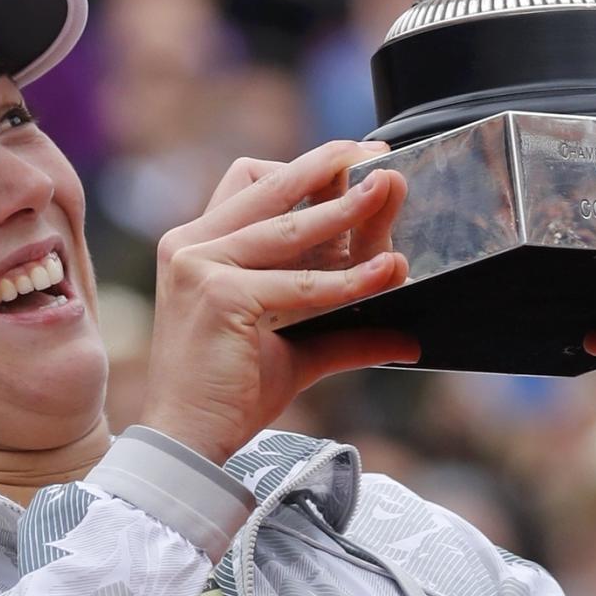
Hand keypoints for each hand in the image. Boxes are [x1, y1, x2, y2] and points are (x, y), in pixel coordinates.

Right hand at [139, 140, 416, 464]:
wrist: (189, 440)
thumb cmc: (229, 392)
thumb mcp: (293, 346)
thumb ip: (343, 329)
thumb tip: (406, 338)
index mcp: (198, 243)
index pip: (252, 182)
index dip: (303, 168)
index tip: (351, 160)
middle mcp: (192, 243)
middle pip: (269, 185)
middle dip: (327, 164)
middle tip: (377, 154)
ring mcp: (202, 265)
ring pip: (291, 228)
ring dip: (348, 210)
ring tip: (389, 191)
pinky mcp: (221, 295)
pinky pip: (301, 283)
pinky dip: (351, 279)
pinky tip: (387, 271)